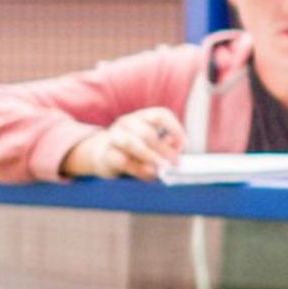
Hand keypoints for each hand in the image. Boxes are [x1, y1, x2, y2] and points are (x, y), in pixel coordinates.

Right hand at [61, 107, 186, 179]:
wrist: (103, 155)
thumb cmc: (136, 149)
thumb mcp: (153, 145)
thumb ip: (166, 145)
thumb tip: (177, 147)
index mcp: (143, 117)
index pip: (161, 115)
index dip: (175, 129)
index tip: (184, 146)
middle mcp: (127, 122)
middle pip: (147, 133)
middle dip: (164, 149)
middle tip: (176, 163)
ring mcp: (114, 136)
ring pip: (131, 143)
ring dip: (149, 157)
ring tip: (162, 169)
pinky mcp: (105, 153)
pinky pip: (121, 160)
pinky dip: (137, 168)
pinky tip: (149, 174)